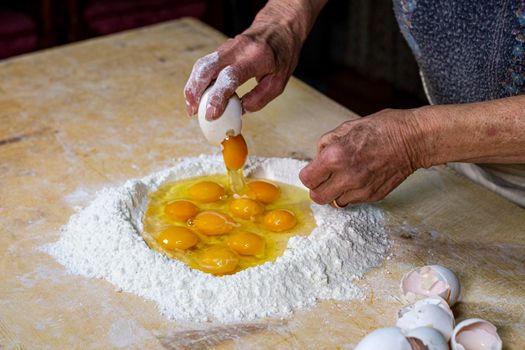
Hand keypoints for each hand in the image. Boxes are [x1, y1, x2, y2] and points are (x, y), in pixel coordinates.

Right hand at [184, 0, 324, 119]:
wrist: (278, 27)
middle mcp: (237, 49)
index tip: (211, 114)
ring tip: (192, 106)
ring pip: (201, 65)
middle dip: (195, 91)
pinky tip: (198, 95)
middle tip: (193, 112)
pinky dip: (198, 81)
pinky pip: (205, 65)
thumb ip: (260, 98)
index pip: (230, 77)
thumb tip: (240, 110)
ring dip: (192, 87)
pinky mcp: (221, 50)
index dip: (217, 97)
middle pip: (207, 68)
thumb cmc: (282, 55)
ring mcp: (227, 47)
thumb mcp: (279, 81)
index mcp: (256, 58)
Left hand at [299, 109, 421, 205]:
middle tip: (325, 178)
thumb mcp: (347, 127)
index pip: (307, 179)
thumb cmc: (382, 128)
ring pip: (335, 202)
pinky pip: (353, 200)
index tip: (314, 170)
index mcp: (335, 156)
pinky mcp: (373, 196)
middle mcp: (346, 176)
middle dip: (318, 187)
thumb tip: (317, 159)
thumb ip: (326, 144)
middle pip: (318, 197)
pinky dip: (351, 192)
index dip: (309, 174)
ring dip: (335, 191)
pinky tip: (360, 177)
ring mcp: (361, 189)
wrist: (413, 139)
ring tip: (345, 176)